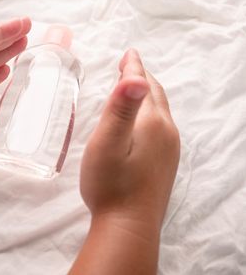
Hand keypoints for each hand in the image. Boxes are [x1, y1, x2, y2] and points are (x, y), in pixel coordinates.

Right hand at [80, 49, 179, 230]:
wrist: (128, 226)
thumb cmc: (111, 184)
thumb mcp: (108, 143)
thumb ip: (121, 109)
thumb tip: (136, 76)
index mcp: (152, 123)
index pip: (142, 86)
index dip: (133, 67)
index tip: (129, 53)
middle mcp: (167, 132)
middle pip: (155, 96)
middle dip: (142, 77)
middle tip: (129, 64)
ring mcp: (170, 149)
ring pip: (159, 111)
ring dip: (147, 95)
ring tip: (133, 87)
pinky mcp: (166, 163)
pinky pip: (161, 126)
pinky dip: (150, 112)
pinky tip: (142, 121)